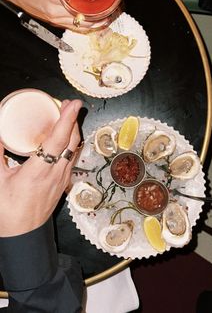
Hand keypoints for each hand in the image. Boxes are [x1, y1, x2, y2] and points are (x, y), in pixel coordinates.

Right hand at [0, 0, 106, 31]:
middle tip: (112, 13)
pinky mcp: (52, 21)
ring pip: (77, 27)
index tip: (107, 5)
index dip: (96, 9)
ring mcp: (52, 19)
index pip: (79, 7)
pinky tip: (92, 23)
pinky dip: (83, 26)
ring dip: (93, 25)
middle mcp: (53, 11)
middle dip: (99, 18)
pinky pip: (70, 27)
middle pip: (81, 20)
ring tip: (107, 20)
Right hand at [0, 99, 82, 236]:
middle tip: (68, 104)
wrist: (23, 235)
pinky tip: (64, 139)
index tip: (73, 104)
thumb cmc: (9, 211)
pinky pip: (72, 157)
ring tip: (67, 116)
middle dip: (73, 119)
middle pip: (72, 141)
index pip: (58, 140)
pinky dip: (71, 143)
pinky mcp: (63, 183)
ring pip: (74, 149)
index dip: (67, 119)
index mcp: (39, 171)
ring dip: (73, 130)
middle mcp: (56, 173)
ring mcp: (62, 178)